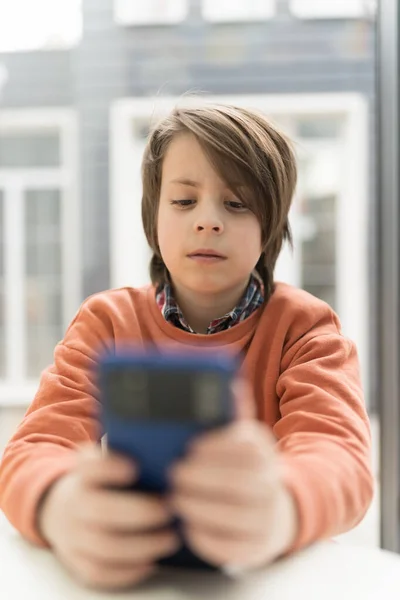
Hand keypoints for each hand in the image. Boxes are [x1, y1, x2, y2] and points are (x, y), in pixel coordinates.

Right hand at [38, 445, 179, 590]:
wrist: (64, 508)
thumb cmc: (103, 483)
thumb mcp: (108, 462)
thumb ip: (130, 455)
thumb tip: (165, 456)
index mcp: (83, 473)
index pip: (89, 466)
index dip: (109, 467)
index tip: (135, 467)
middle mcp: (74, 503)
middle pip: (100, 510)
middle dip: (139, 512)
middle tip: (169, 509)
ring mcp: (73, 535)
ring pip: (104, 546)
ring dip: (142, 545)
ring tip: (171, 538)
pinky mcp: (77, 562)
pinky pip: (100, 572)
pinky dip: (128, 570)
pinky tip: (152, 560)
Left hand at [168, 385, 297, 570]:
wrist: (276, 509)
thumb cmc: (244, 467)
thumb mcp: (242, 438)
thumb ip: (233, 414)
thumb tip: (230, 384)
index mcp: (264, 453)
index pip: (247, 448)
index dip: (217, 447)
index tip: (190, 446)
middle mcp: (271, 486)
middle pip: (238, 483)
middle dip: (201, 478)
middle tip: (174, 472)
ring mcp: (265, 520)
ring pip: (232, 516)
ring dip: (198, 506)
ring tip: (174, 497)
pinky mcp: (254, 549)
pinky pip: (227, 547)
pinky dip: (203, 535)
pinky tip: (186, 524)